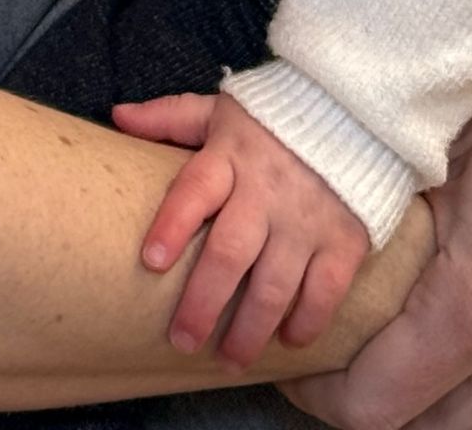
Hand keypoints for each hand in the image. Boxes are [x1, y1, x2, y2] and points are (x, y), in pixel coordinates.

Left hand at [112, 90, 371, 369]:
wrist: (353, 114)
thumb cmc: (273, 120)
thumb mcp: (221, 111)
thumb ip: (171, 117)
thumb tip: (118, 116)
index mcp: (231, 155)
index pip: (196, 189)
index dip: (173, 224)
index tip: (151, 261)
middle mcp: (268, 190)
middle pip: (230, 251)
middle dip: (204, 301)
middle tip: (182, 341)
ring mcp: (308, 218)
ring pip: (275, 283)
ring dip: (250, 328)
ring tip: (229, 360)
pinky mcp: (344, 238)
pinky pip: (326, 288)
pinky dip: (308, 319)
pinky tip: (289, 341)